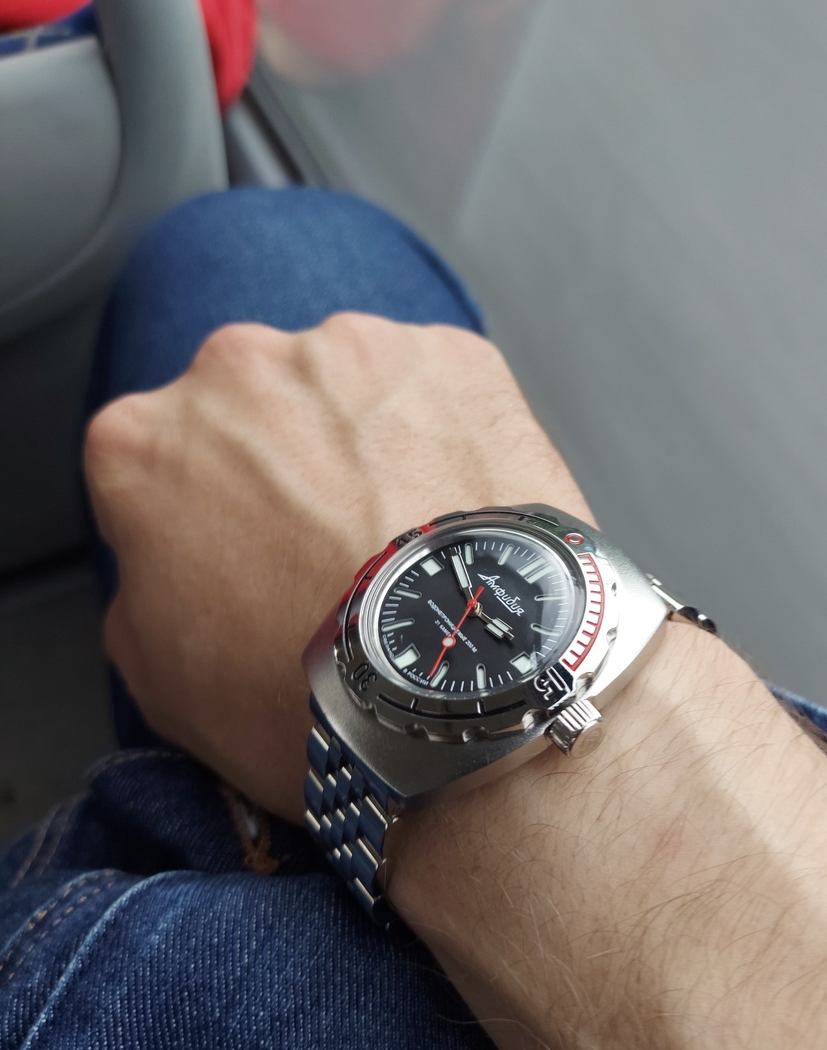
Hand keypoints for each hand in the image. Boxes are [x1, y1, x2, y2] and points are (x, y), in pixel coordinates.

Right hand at [84, 313, 592, 821]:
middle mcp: (237, 369)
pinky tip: (455, 512)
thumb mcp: (162, 683)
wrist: (462, 693)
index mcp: (140, 442)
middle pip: (251, 411)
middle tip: (326, 549)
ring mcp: (352, 351)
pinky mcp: (453, 357)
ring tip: (402, 538)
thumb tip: (169, 563)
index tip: (240, 558)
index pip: (156, 466)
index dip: (200, 522)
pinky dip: (445, 435)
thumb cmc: (310, 699)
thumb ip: (143, 590)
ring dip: (364, 443)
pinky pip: (435, 389)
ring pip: (345, 390)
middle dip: (280, 466)